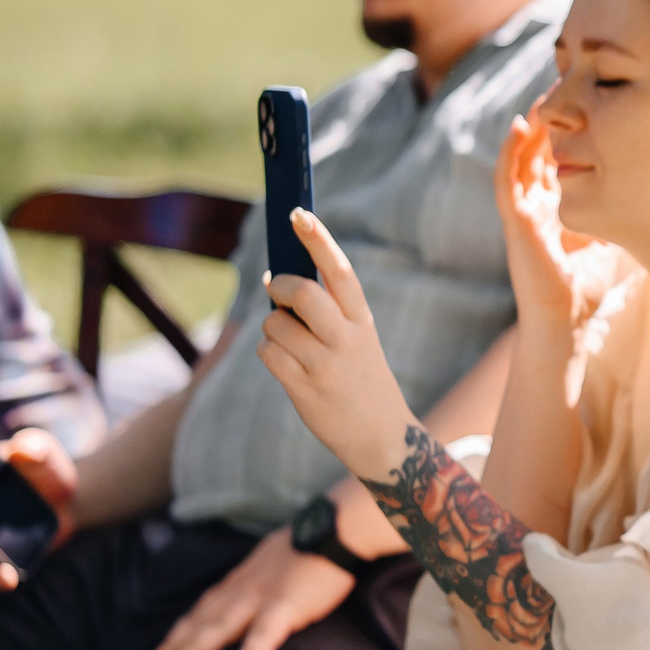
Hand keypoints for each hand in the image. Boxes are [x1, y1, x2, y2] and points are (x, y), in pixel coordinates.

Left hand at [142, 526, 354, 649]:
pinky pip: (264, 634)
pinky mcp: (285, 606)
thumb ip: (253, 583)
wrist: (333, 530)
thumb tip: (242, 601)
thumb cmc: (307, 548)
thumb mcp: (268, 564)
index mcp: (239, 583)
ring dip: (194, 648)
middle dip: (174, 646)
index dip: (178, 633)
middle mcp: (240, 591)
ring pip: (220, 627)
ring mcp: (260, 598)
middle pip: (201, 621)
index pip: (201, 611)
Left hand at [257, 209, 417, 480]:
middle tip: (277, 289)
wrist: (381, 435)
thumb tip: (274, 280)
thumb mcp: (357, 338)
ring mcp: (326, 365)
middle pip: (303, 294)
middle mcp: (347, 339)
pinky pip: (268, 355)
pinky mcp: (305, 389)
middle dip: (281, 286)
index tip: (299, 213)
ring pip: (276, 325)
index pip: (340, 270)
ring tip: (289, 342)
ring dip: (272, 329)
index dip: (318, 239)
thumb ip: (324, 310)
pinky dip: (268, 353)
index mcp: (362, 320)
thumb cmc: (361, 377)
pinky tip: (286, 364)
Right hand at [496, 115, 617, 330]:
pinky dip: (511, 153)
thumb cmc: (587, 294)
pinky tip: (519, 127)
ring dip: (530, 130)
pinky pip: (507, 180)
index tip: (584, 107)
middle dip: (549, 124)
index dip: (567, 136)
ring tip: (542, 99)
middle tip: (563, 90)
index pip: (558, 165)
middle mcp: (537, 209)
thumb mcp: (611, 244)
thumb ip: (619, 219)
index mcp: (557, 212)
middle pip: (538, 156)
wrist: (566, 325)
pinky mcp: (515, 224)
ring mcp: (523, 215)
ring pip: (520, 161)